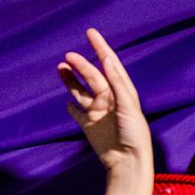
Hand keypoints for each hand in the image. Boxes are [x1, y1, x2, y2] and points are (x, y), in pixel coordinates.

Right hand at [58, 28, 150, 171]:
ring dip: (71, 80)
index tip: (90, 32)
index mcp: (123, 92)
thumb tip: (107, 59)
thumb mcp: (128, 105)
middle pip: (92, 76)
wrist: (128, 162)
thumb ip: (117, 83)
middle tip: (68, 56)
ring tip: (60, 68)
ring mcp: (99, 112)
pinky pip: (78, 113)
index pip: (110, 65)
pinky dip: (72, 106)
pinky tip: (67, 102)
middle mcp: (110, 100)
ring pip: (81, 91)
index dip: (101, 48)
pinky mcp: (89, 126)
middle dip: (81, 65)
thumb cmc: (134, 133)